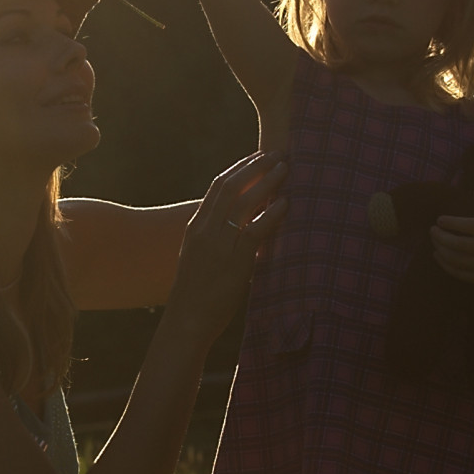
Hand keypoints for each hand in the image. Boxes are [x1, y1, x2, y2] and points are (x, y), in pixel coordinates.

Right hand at [165, 152, 288, 344]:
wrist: (187, 319)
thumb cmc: (196, 295)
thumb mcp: (200, 260)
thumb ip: (217, 242)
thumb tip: (241, 233)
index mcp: (196, 227)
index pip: (217, 187)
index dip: (239, 169)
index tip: (256, 157)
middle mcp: (205, 229)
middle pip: (231, 186)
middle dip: (255, 166)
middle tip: (276, 154)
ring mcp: (219, 242)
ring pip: (244, 201)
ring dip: (267, 181)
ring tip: (285, 170)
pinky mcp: (234, 258)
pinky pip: (256, 229)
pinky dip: (272, 213)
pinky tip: (286, 204)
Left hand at [430, 189, 473, 292]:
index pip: (469, 226)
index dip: (452, 223)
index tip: (439, 220)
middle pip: (458, 244)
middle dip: (440, 237)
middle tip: (432, 230)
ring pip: (455, 259)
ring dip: (440, 250)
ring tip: (434, 242)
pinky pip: (458, 273)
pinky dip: (444, 265)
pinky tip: (438, 256)